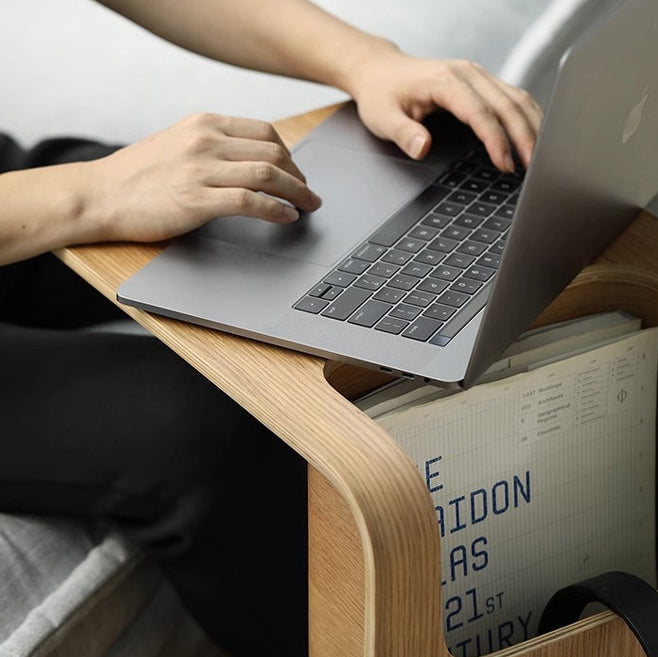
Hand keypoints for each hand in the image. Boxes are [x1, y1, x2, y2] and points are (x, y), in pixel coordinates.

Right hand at [86, 113, 322, 242]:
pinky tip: (287, 217)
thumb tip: (248, 160)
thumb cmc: (136, 175)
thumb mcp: (176, 143)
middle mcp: (205, 141)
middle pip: (273, 151)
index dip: (289, 154)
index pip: (264, 131)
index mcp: (203, 123)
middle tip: (309, 193)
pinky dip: (275, 209)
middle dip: (299, 175)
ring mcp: (200, 169)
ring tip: (308, 206)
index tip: (297, 171)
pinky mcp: (195, 200)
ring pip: (267, 174)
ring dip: (296, 192)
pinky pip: (250, 201)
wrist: (98, 195)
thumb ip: (211, 146)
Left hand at [345, 48, 543, 171]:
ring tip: (538, 158)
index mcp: (445, 81)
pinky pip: (513, 97)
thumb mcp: (382, 118)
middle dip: (524, 137)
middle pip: (508, 104)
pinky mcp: (482, 82)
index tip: (505, 164)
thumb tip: (421, 148)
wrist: (380, 71)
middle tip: (532, 168)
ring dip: (532, 127)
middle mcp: (467, 73)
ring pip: (517, 98)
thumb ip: (402, 134)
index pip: (480, 112)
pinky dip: (526, 118)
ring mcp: (477, 75)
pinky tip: (532, 138)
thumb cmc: (381, 95)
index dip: (496, 140)